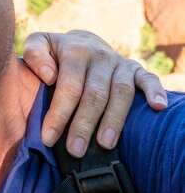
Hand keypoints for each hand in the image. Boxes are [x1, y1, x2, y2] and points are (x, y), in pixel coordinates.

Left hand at [23, 30, 166, 157]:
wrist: (81, 42)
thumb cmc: (53, 53)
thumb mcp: (38, 44)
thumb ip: (35, 55)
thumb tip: (49, 75)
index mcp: (74, 50)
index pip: (68, 87)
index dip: (59, 114)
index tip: (48, 138)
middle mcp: (99, 55)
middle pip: (95, 94)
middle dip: (84, 125)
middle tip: (74, 151)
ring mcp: (119, 63)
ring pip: (121, 93)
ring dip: (114, 120)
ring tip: (105, 144)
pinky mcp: (135, 69)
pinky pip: (148, 79)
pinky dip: (155, 91)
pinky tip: (157, 108)